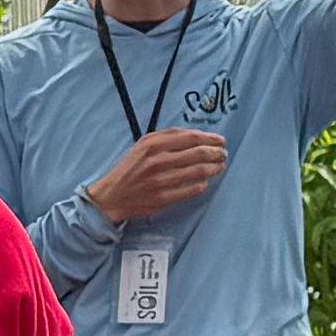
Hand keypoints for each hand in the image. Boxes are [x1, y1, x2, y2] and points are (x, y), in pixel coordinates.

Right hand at [87, 130, 226, 225]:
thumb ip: (167, 138)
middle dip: (216, 153)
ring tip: (220, 167)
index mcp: (152, 144)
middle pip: (198, 154)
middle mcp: (157, 160)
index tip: (220, 141)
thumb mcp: (143, 145)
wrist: (112, 195)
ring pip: (198, 172)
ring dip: (214, 169)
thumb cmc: (131, 169)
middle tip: (223, 154)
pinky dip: (201, 185)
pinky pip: (190, 190)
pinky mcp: (163, 198)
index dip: (210, 138)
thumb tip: (196, 136)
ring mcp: (161, 180)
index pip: (190, 137)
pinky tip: (205, 182)